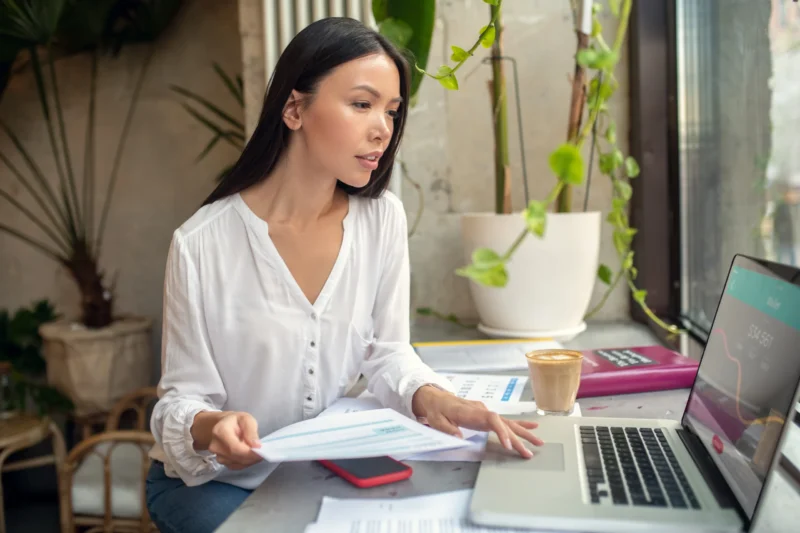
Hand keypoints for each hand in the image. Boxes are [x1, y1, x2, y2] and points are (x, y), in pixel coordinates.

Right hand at [207, 412, 263, 469]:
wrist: (224, 425)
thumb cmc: (236, 421)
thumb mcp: (246, 419)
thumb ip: (251, 432)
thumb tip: (256, 446)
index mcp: (220, 431)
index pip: (235, 447)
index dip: (249, 453)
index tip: (261, 452)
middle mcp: (216, 445)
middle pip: (236, 457)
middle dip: (251, 457)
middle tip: (262, 452)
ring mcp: (217, 455)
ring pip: (237, 463)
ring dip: (249, 460)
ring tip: (255, 451)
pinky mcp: (221, 461)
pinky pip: (236, 466)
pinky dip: (245, 463)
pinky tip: (249, 456)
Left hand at [412, 386, 543, 458]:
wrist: (436, 399)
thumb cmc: (437, 410)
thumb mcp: (436, 420)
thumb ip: (447, 428)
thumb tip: (459, 436)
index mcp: (471, 411)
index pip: (492, 419)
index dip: (502, 432)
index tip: (509, 445)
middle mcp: (483, 410)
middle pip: (504, 424)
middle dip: (518, 438)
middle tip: (529, 452)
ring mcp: (486, 413)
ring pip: (508, 423)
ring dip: (524, 433)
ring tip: (539, 441)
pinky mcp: (487, 416)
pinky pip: (505, 421)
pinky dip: (519, 424)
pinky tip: (532, 427)